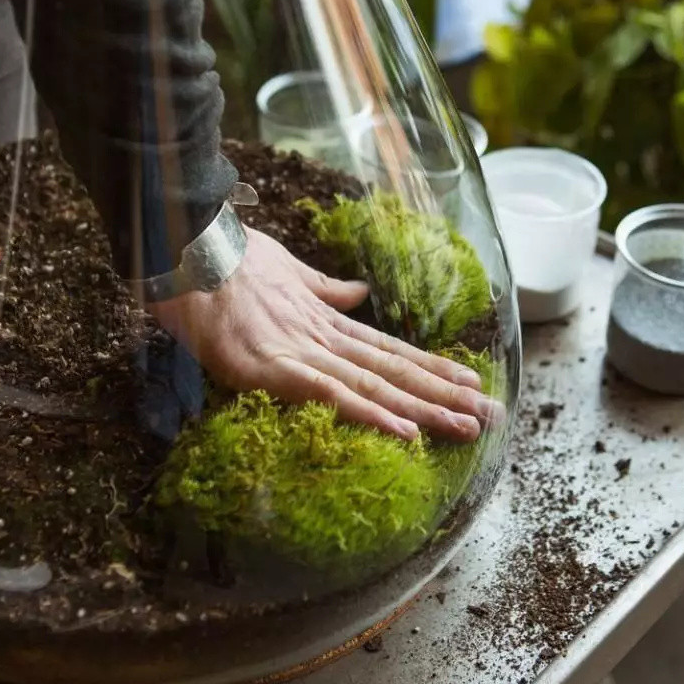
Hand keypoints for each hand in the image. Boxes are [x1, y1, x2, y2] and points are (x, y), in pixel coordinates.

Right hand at [149, 227, 500, 441]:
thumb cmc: (231, 260)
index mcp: (327, 320)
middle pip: (396, 371)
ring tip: (467, 427)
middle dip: (446, 396)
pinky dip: (369, 414)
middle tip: (493, 417)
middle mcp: (326, 338)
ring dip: (424, 409)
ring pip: (376, 385)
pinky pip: (330, 396)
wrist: (190, 250)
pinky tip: (404, 432)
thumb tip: (358, 292)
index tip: (471, 382)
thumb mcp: (287, 272)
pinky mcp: (274, 368)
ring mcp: (303, 352)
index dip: (432, 368)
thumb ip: (325, 288)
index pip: (391, 350)